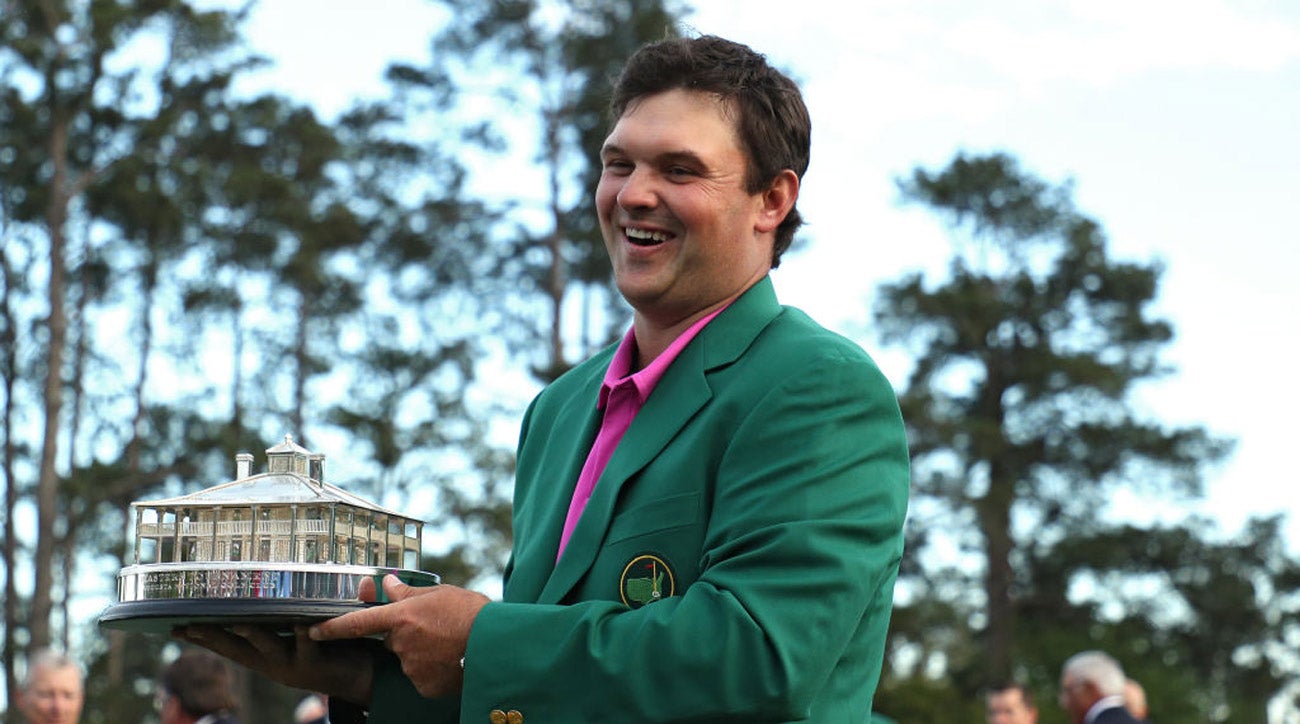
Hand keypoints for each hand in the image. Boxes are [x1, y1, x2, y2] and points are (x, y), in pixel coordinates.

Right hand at [173, 623, 378, 704]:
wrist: (362, 678)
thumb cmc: (332, 648)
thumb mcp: (305, 629)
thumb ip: (294, 608)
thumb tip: (273, 579)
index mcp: (267, 654)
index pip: (229, 644)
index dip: (203, 636)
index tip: (175, 626)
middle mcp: (274, 662)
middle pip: (237, 648)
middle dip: (211, 637)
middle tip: (186, 626)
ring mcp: (294, 664)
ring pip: (268, 647)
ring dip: (253, 634)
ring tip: (237, 622)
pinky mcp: (317, 662)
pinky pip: (309, 645)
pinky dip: (304, 633)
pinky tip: (299, 622)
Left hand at [310, 575, 489, 697]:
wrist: (496, 645)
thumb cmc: (471, 614)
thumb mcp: (440, 594)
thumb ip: (409, 592)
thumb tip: (388, 583)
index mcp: (402, 616)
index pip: (357, 623)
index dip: (332, 628)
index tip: (313, 631)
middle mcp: (401, 643)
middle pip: (392, 640)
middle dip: (406, 635)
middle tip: (435, 628)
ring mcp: (412, 667)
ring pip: (407, 659)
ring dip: (421, 652)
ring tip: (448, 644)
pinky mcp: (424, 685)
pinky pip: (420, 677)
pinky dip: (431, 670)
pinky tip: (450, 660)